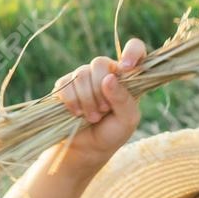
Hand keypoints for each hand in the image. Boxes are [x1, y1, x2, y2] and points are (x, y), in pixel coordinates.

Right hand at [51, 37, 145, 162]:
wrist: (87, 149)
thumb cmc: (112, 133)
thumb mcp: (127, 120)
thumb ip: (123, 99)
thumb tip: (109, 78)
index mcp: (126, 76)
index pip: (134, 48)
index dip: (131, 52)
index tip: (126, 68)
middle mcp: (105, 72)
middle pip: (99, 63)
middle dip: (100, 91)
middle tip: (103, 110)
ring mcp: (83, 77)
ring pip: (81, 74)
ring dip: (87, 100)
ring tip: (91, 117)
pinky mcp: (65, 86)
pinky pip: (65, 85)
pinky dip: (71, 101)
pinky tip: (76, 113)